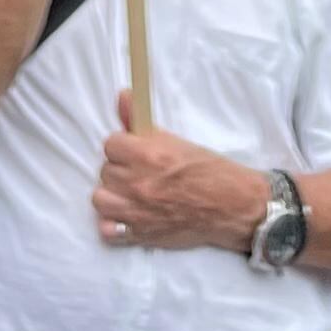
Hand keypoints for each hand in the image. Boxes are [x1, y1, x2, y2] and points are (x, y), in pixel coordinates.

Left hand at [90, 101, 271, 252]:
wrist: (231, 206)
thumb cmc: (208, 171)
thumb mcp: (177, 140)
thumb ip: (141, 120)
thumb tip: (123, 96)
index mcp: (147, 155)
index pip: (110, 144)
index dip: (123, 147)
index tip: (133, 151)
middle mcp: (137, 183)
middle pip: (105, 171)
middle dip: (120, 169)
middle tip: (138, 172)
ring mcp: (136, 212)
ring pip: (100, 199)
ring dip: (112, 195)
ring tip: (129, 194)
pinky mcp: (140, 235)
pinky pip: (106, 231)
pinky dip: (113, 225)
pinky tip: (126, 217)